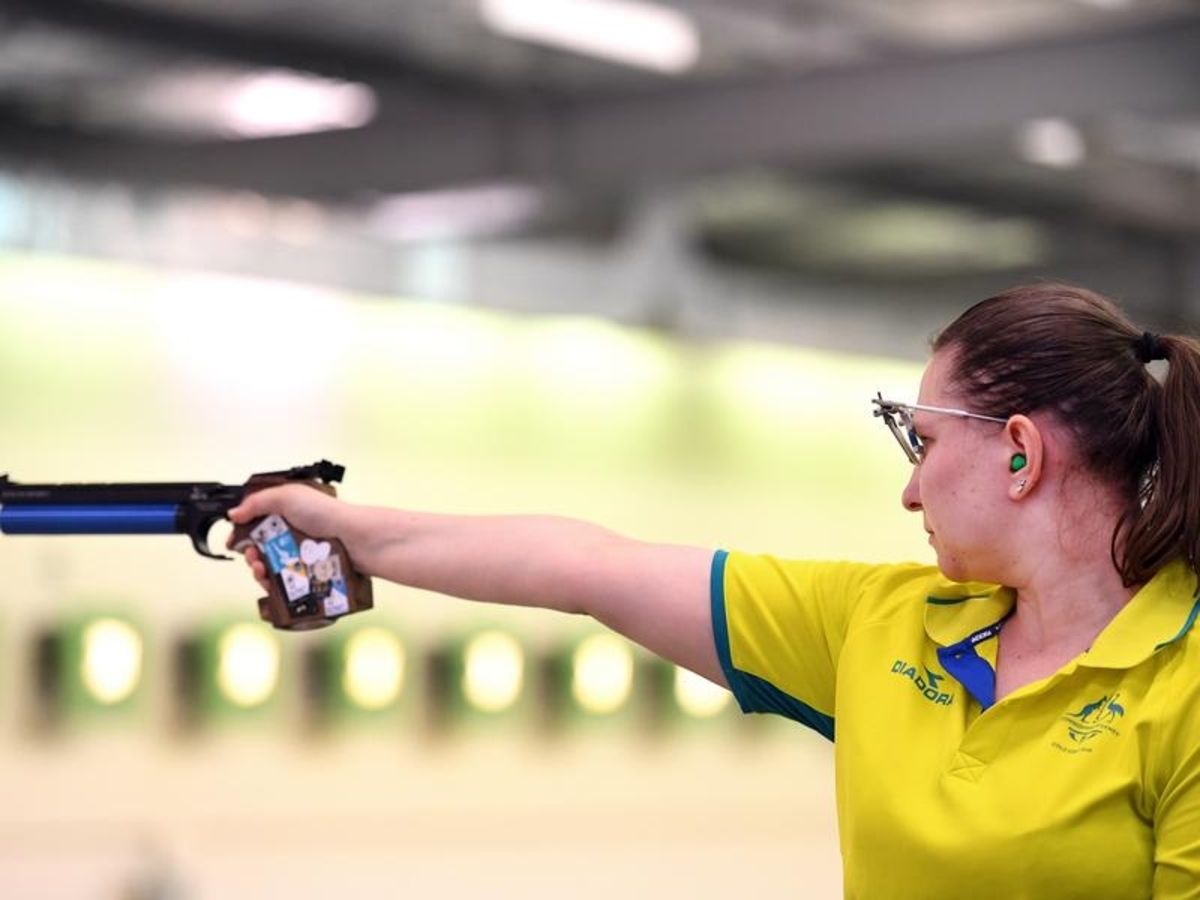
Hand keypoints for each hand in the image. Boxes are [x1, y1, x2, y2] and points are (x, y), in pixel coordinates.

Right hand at [226, 483, 345, 591]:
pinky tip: (269, 581)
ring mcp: (299, 555)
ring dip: (257, 570)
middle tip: (252, 556)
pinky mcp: (306, 574)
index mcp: (286, 512)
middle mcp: (292, 533)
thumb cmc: (326, 513)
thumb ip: (257, 502)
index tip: (234, 542)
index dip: (242, 533)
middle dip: (249, 554)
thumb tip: (233, 514)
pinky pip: (283, 583)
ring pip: (269, 567)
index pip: (257, 523)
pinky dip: (271, 583)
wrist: (355, 540)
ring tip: (260, 570)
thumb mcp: (288, 497)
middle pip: (260, 548)